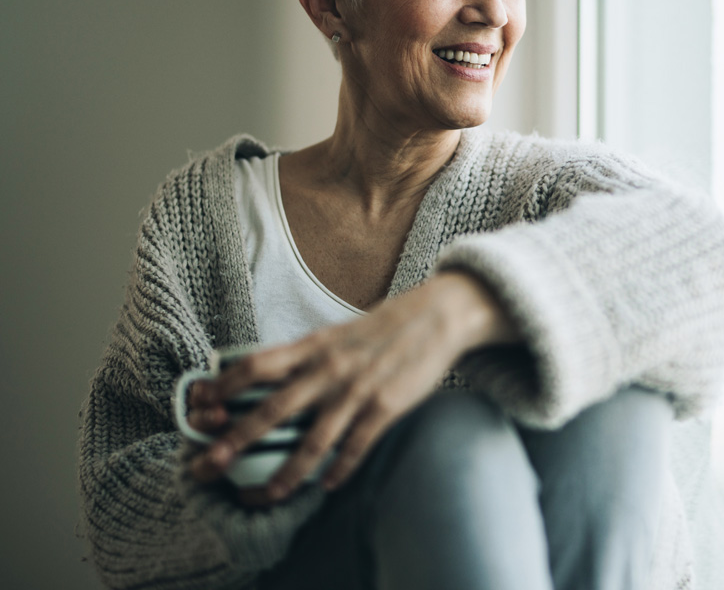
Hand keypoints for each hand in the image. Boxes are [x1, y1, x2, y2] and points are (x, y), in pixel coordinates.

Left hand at [188, 271, 516, 504]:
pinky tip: (327, 485)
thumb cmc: (384, 327)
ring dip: (286, 473)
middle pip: (272, 409)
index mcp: (314, 346)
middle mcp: (329, 368)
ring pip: (313, 441)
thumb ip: (305, 355)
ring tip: (268, 495)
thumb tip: (265, 374)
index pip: (255, 365)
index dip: (223, 387)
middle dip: (236, 440)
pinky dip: (339, 470)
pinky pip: (356, 446)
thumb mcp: (336, 333)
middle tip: (209, 465)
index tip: (199, 407)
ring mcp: (357, 390)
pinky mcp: (386, 406)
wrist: (437, 316)